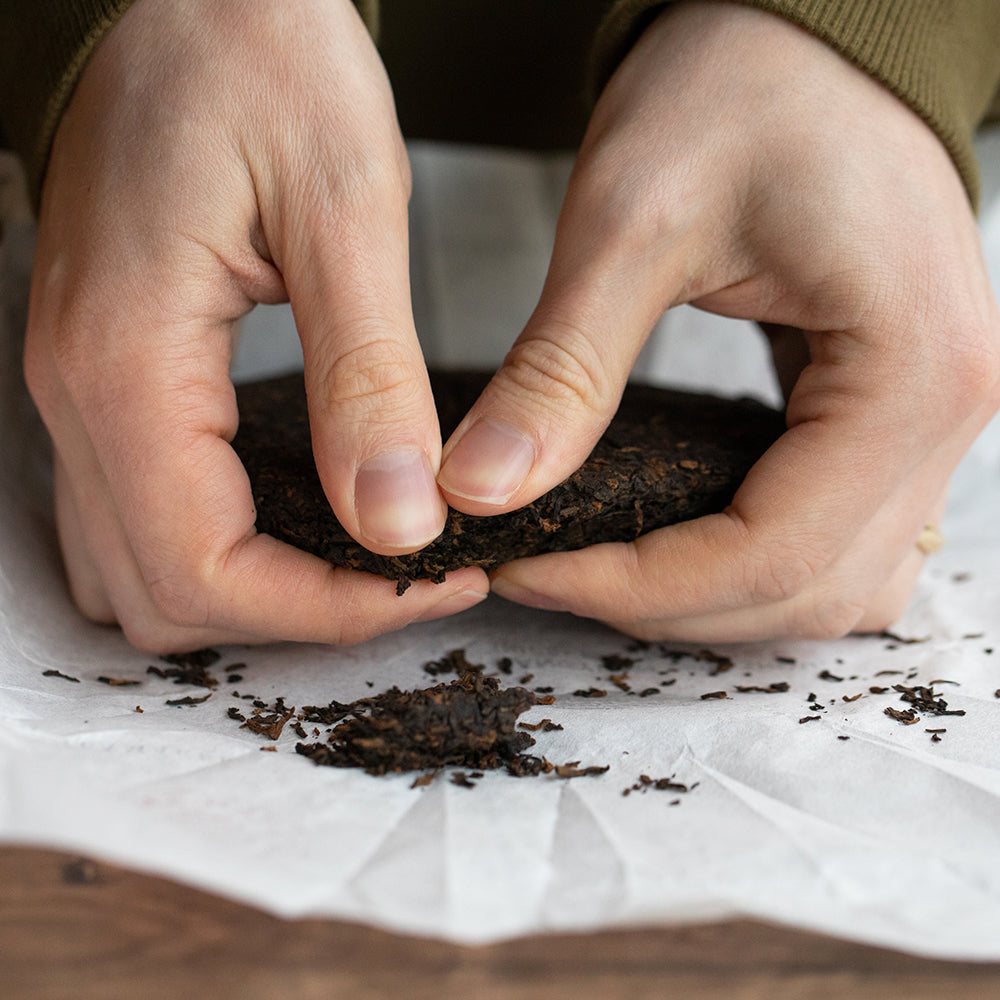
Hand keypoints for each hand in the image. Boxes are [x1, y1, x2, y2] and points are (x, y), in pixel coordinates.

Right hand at [24, 0, 485, 651]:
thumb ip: (368, 380)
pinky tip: (312, 511)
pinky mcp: (110, 376)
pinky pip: (147, 513)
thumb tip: (399, 520)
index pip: (208, 570)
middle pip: (163, 596)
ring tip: (369, 557)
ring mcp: (82, 391)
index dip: (324, 609)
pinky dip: (228, 544)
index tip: (428, 584)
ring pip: (143, 571)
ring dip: (257, 590)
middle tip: (410, 576)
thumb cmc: (256, 58)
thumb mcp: (343, 213)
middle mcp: (79, 396)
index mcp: (128, 365)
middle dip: (293, 611)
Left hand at [436, 2, 999, 640]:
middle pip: (804, 589)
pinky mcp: (891, 412)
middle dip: (663, 602)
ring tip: (602, 565)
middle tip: (548, 571)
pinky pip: (834, 540)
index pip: (771, 552)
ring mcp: (929, 420)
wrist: (805, 29)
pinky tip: (671, 537)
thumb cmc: (743, 83)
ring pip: (827, 586)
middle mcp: (947, 415)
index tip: (531, 570)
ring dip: (713, 600)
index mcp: (909, 371)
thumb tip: (481, 488)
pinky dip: (750, 563)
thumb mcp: (633, 222)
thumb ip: (561, 370)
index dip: (638, 586)